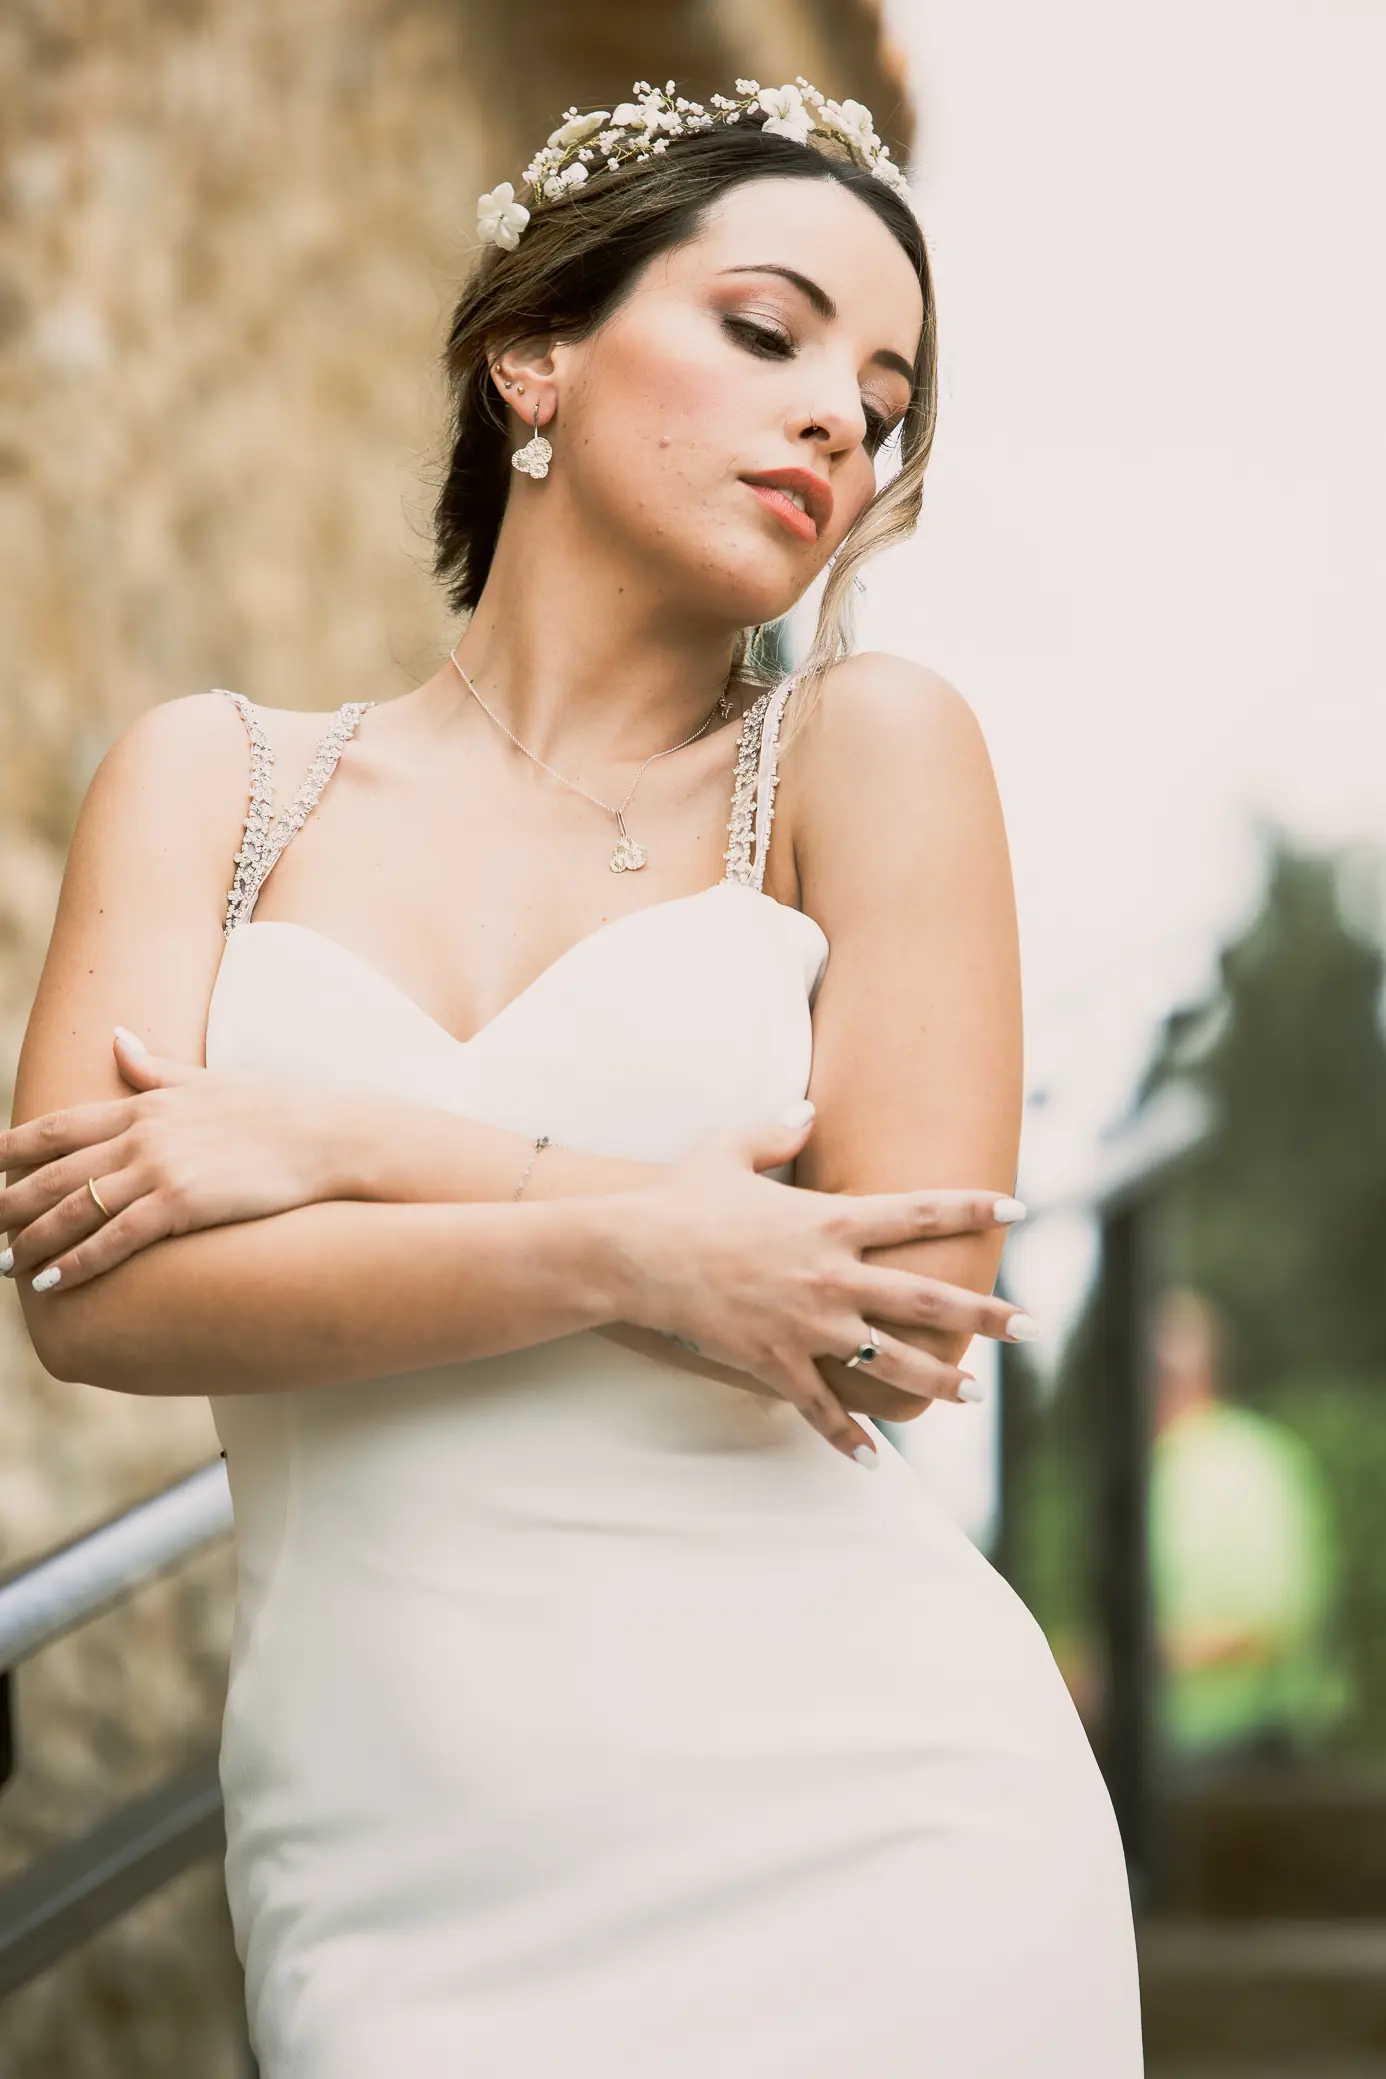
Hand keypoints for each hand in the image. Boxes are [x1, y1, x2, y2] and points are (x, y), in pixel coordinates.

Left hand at [1, 1028, 345, 1292]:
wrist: (326, 1135)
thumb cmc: (274, 1110)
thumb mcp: (206, 1081)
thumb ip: (154, 1070)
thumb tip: (117, 1040)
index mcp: (143, 1103)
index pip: (58, 1127)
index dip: (10, 1149)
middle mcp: (141, 1133)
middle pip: (52, 1173)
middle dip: (7, 1204)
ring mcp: (160, 1168)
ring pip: (74, 1209)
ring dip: (32, 1242)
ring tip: (4, 1266)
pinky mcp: (182, 1203)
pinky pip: (115, 1239)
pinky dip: (77, 1263)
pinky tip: (50, 1283)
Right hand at [610, 1106, 1031, 1463]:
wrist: (633, 1253)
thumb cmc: (681, 1196)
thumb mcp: (728, 1147)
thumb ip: (775, 1131)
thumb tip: (806, 1113)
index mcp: (830, 1220)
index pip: (920, 1213)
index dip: (974, 1208)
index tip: (1018, 1210)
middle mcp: (832, 1275)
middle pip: (927, 1299)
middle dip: (987, 1315)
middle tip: (1032, 1327)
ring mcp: (806, 1324)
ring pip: (891, 1362)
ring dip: (939, 1381)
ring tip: (974, 1394)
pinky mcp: (774, 1362)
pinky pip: (821, 1406)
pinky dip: (848, 1436)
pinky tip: (873, 1460)